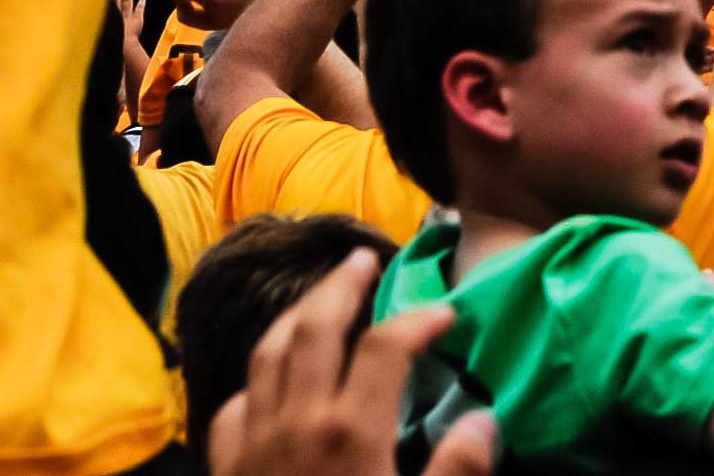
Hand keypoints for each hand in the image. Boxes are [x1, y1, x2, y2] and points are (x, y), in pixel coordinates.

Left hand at [204, 244, 494, 475]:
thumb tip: (482, 418)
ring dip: (295, 316)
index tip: (447, 313)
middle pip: (315, 327)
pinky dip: (252, 383)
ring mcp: (253, 448)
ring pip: (267, 356)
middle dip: (342, 286)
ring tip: (319, 298)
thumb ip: (455, 474)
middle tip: (364, 259)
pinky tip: (267, 382)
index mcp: (350, 432)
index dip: (418, 318)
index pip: (386, 345)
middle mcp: (297, 423)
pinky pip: (230, 411)